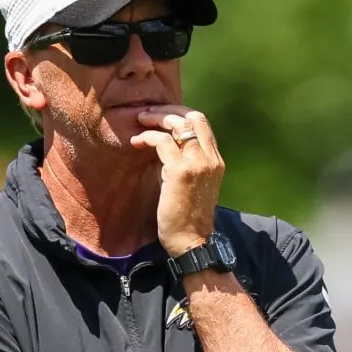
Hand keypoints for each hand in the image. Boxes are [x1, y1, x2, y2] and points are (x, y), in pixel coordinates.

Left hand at [130, 105, 224, 256]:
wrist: (192, 241)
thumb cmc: (188, 217)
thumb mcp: (194, 185)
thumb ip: (189, 164)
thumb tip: (167, 146)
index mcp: (215, 160)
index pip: (201, 123)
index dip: (180, 114)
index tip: (161, 117)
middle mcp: (210, 158)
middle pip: (193, 116)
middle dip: (168, 110)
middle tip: (147, 113)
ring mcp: (197, 163)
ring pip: (177, 124)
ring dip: (155, 118)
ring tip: (139, 120)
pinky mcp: (180, 171)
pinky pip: (162, 141)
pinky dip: (147, 137)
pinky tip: (136, 142)